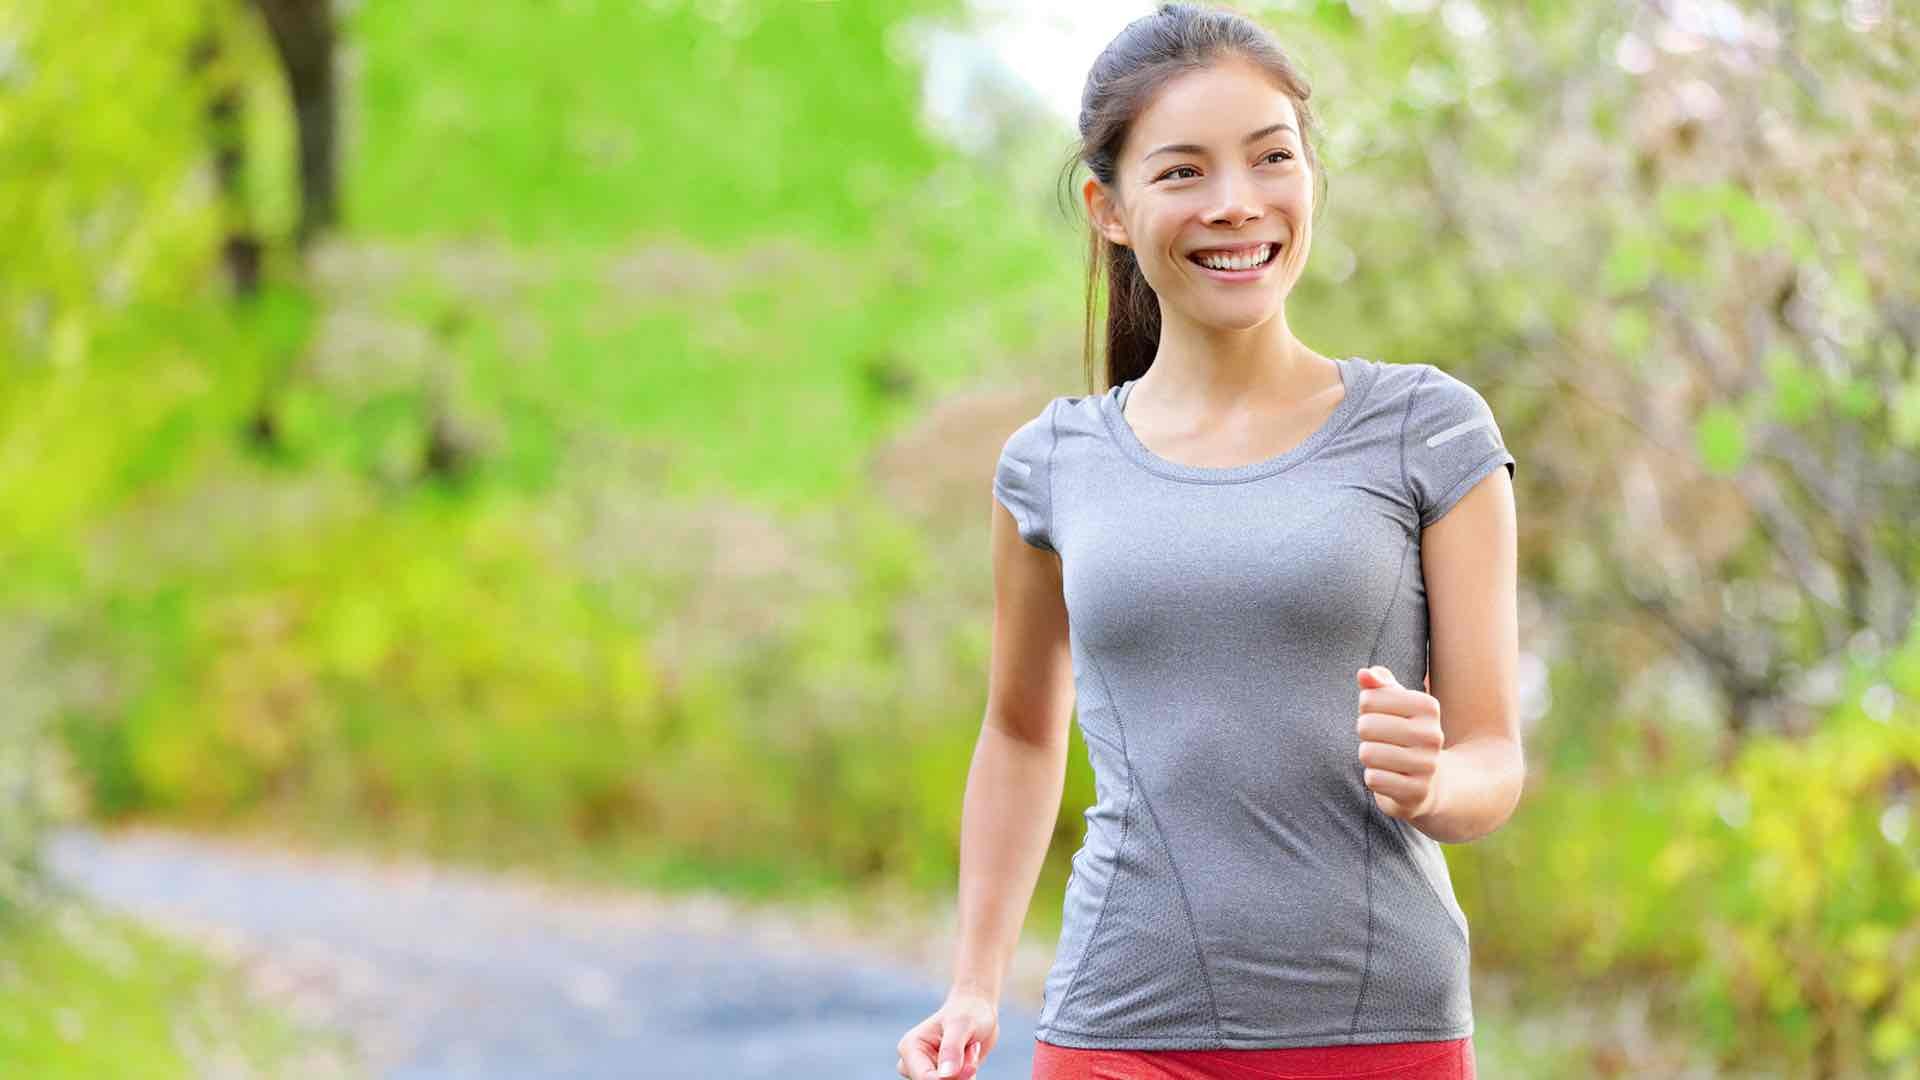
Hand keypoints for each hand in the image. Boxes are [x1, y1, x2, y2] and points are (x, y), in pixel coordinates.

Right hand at [896, 989, 995, 1079]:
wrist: (977, 1011)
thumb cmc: (967, 1012)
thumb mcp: (961, 1025)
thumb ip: (952, 1049)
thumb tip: (945, 1076)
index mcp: (910, 1047)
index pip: (924, 1078)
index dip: (950, 1078)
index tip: (972, 1067)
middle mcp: (913, 1063)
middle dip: (958, 1075)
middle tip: (972, 1050)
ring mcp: (926, 1071)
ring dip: (964, 1075)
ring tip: (971, 1050)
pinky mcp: (940, 1077)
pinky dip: (967, 1077)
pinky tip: (971, 1059)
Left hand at [1355, 665, 1442, 821]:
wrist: (1431, 782)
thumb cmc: (1404, 734)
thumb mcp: (1395, 705)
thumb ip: (1379, 685)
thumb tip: (1364, 674)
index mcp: (1428, 706)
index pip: (1368, 699)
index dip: (1366, 710)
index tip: (1382, 718)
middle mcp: (1432, 735)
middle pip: (1365, 726)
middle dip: (1365, 734)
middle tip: (1381, 741)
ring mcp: (1427, 765)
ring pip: (1368, 754)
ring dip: (1368, 757)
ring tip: (1385, 758)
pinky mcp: (1417, 792)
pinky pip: (1374, 779)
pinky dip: (1374, 778)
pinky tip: (1390, 777)